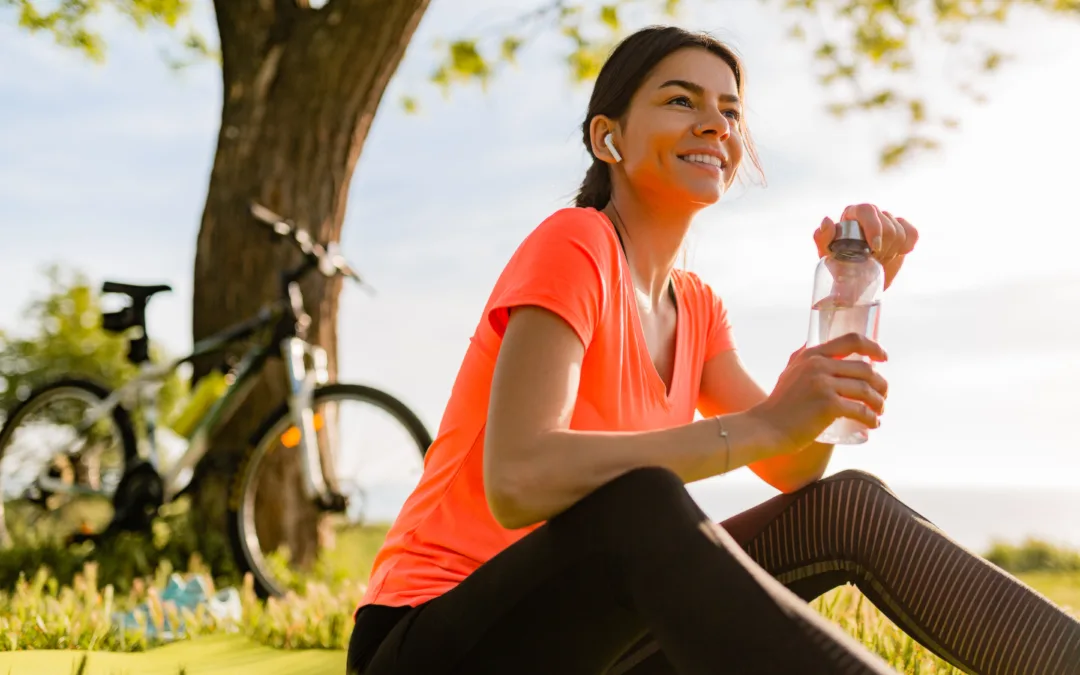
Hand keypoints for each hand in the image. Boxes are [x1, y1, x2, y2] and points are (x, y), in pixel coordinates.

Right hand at [750, 333, 888, 454]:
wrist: (765, 428)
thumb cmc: (780, 405)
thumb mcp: (790, 372)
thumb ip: (803, 358)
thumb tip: (816, 346)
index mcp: (812, 355)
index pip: (852, 340)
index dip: (873, 347)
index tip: (883, 358)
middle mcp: (818, 365)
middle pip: (865, 369)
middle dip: (881, 384)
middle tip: (882, 396)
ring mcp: (823, 384)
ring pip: (866, 390)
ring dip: (879, 402)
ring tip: (879, 412)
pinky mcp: (828, 405)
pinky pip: (860, 410)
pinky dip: (871, 418)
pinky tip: (873, 424)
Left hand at [814, 204, 918, 289]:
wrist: (858, 281)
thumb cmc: (839, 265)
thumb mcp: (827, 255)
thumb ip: (822, 238)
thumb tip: (827, 220)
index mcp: (852, 214)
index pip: (867, 210)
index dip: (874, 228)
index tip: (874, 249)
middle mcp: (871, 214)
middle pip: (887, 223)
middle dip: (883, 247)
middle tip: (873, 261)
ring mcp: (888, 221)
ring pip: (900, 231)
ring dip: (892, 251)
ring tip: (879, 260)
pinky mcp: (903, 230)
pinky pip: (912, 233)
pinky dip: (907, 246)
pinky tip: (897, 254)